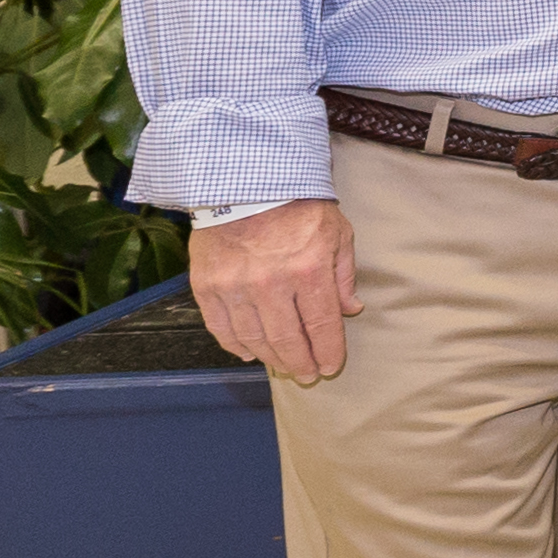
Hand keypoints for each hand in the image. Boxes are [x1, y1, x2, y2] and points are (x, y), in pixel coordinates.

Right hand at [190, 199, 358, 381]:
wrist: (242, 182)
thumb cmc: (296, 205)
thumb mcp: (336, 232)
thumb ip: (344, 274)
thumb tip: (350, 310)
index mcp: (308, 270)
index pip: (322, 327)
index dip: (328, 352)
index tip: (330, 366)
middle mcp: (271, 284)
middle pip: (288, 341)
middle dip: (301, 363)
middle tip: (307, 375)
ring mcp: (235, 287)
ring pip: (255, 340)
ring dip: (271, 358)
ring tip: (283, 365)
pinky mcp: (207, 285)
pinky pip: (221, 328)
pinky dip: (235, 345)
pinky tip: (249, 352)